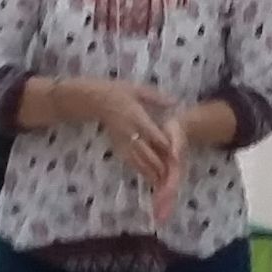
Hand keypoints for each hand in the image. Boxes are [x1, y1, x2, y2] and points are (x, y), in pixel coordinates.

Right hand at [92, 85, 187, 204]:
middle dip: (158, 164)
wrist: (95, 99)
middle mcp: (129, 130)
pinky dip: (138, 168)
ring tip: (160, 181)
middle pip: (145, 151)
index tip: (176, 153)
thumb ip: (157, 98)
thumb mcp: (138, 90)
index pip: (153, 134)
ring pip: (137, 159)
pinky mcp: (116, 145)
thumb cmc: (118, 92)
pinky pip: (128, 159)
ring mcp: (122, 139)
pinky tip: (146, 176)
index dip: (164, 145)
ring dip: (149, 171)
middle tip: (170, 174)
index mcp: (136, 116)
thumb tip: (175, 101)